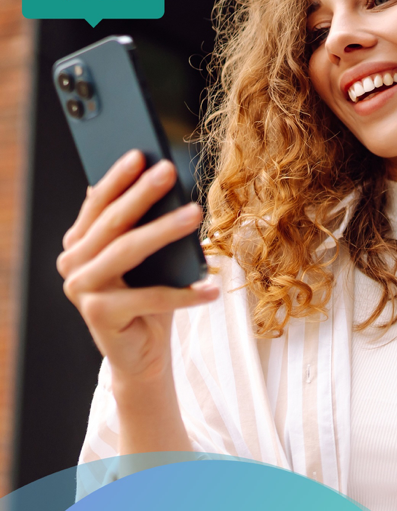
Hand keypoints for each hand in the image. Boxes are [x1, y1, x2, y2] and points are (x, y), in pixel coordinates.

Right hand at [57, 150, 219, 387]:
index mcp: (78, 244)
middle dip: (142, 194)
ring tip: (196, 214)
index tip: (142, 154)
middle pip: (112, 223)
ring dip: (164, 231)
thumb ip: (142, 225)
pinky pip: (149, 296)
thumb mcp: (147, 259)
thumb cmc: (148, 302)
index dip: (119, 177)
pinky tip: (211, 286)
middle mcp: (72, 264)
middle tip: (168, 171)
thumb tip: (159, 180)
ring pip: (128, 251)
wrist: (142, 356)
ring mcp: (81, 290)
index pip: (98, 203)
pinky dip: (184, 292)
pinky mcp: (98, 315)